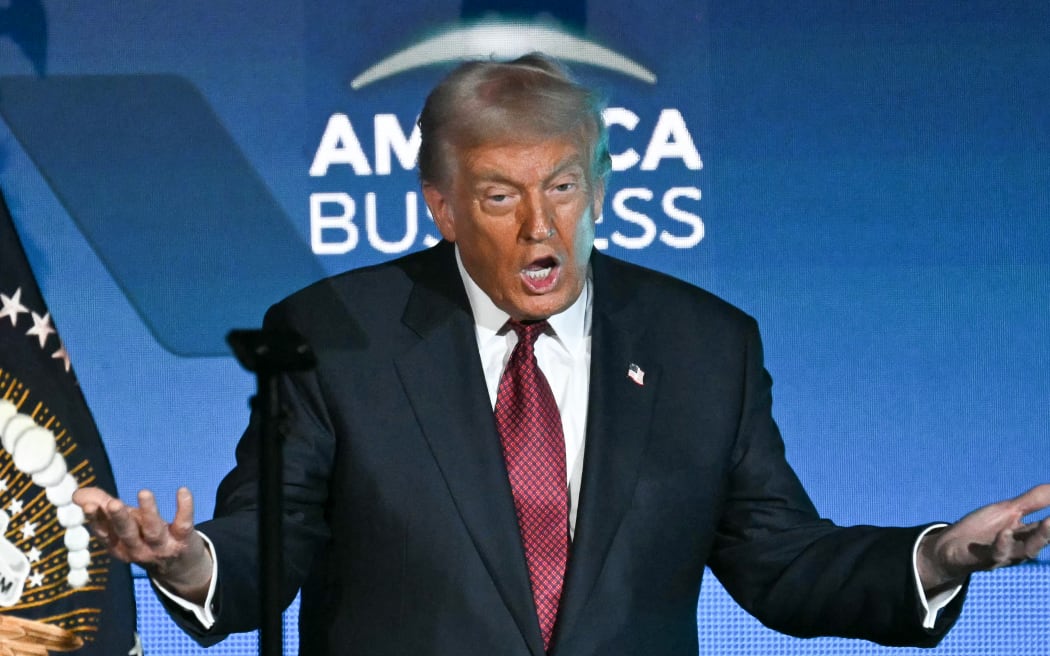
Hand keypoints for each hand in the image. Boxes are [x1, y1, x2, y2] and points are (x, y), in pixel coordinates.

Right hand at [73, 486, 212, 603]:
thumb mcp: (123, 524)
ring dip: (148, 512)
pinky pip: (184, 524)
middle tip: (113, 504)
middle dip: (119, 519)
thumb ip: (102, 506)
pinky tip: (183, 491)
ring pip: (153, 530)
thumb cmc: (145, 537)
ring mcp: (161, 547)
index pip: (105, 532)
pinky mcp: (183, 541)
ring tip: (144, 492)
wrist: (180, 568)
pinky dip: (184, 508)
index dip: (97, 519)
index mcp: (118, 545)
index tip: (89, 505)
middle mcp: (137, 549)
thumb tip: (75, 494)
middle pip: (127, 533)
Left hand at [917, 484, 1049, 594]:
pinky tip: (1006, 533)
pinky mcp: (984, 558)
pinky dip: (1002, 544)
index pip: (1048, 525)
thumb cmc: (982, 528)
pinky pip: (996, 553)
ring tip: (1049, 522)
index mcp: (1028, 535)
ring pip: (1026, 549)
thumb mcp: (1008, 510)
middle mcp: (1021, 547)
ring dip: (1040, 537)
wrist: (951, 547)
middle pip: (1041, 539)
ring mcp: (1004, 554)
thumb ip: (1033, 501)